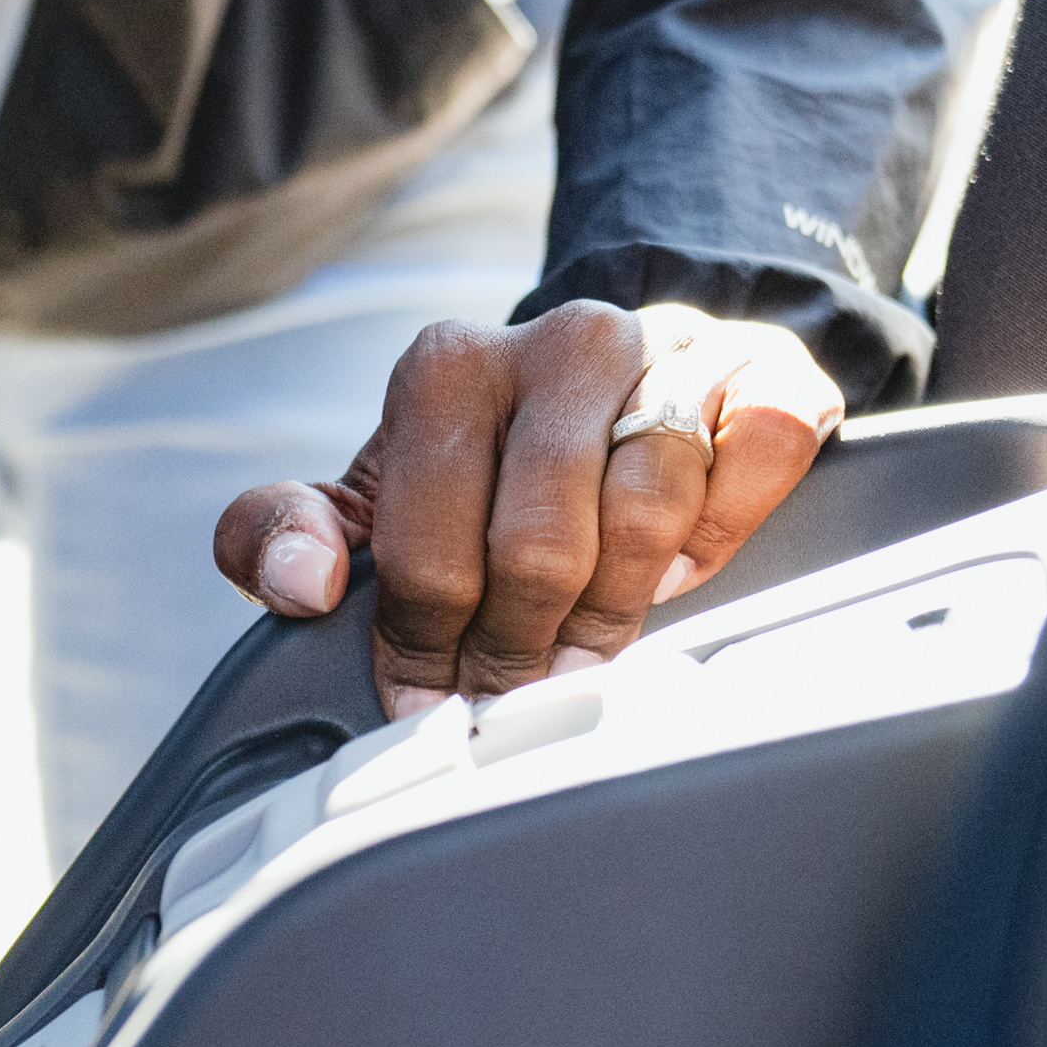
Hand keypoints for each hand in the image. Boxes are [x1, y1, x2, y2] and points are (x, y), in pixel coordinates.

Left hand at [214, 302, 843, 715]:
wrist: (619, 379)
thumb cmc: (478, 464)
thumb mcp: (366, 495)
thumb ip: (280, 531)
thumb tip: (301, 588)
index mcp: (446, 368)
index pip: (425, 543)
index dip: (423, 645)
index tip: (425, 703)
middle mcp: (560, 343)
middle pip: (536, 545)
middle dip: (517, 645)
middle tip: (512, 692)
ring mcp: (671, 350)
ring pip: (644, 514)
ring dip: (614, 608)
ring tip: (586, 645)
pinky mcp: (766, 372)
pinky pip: (753, 465)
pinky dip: (717, 536)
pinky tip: (677, 569)